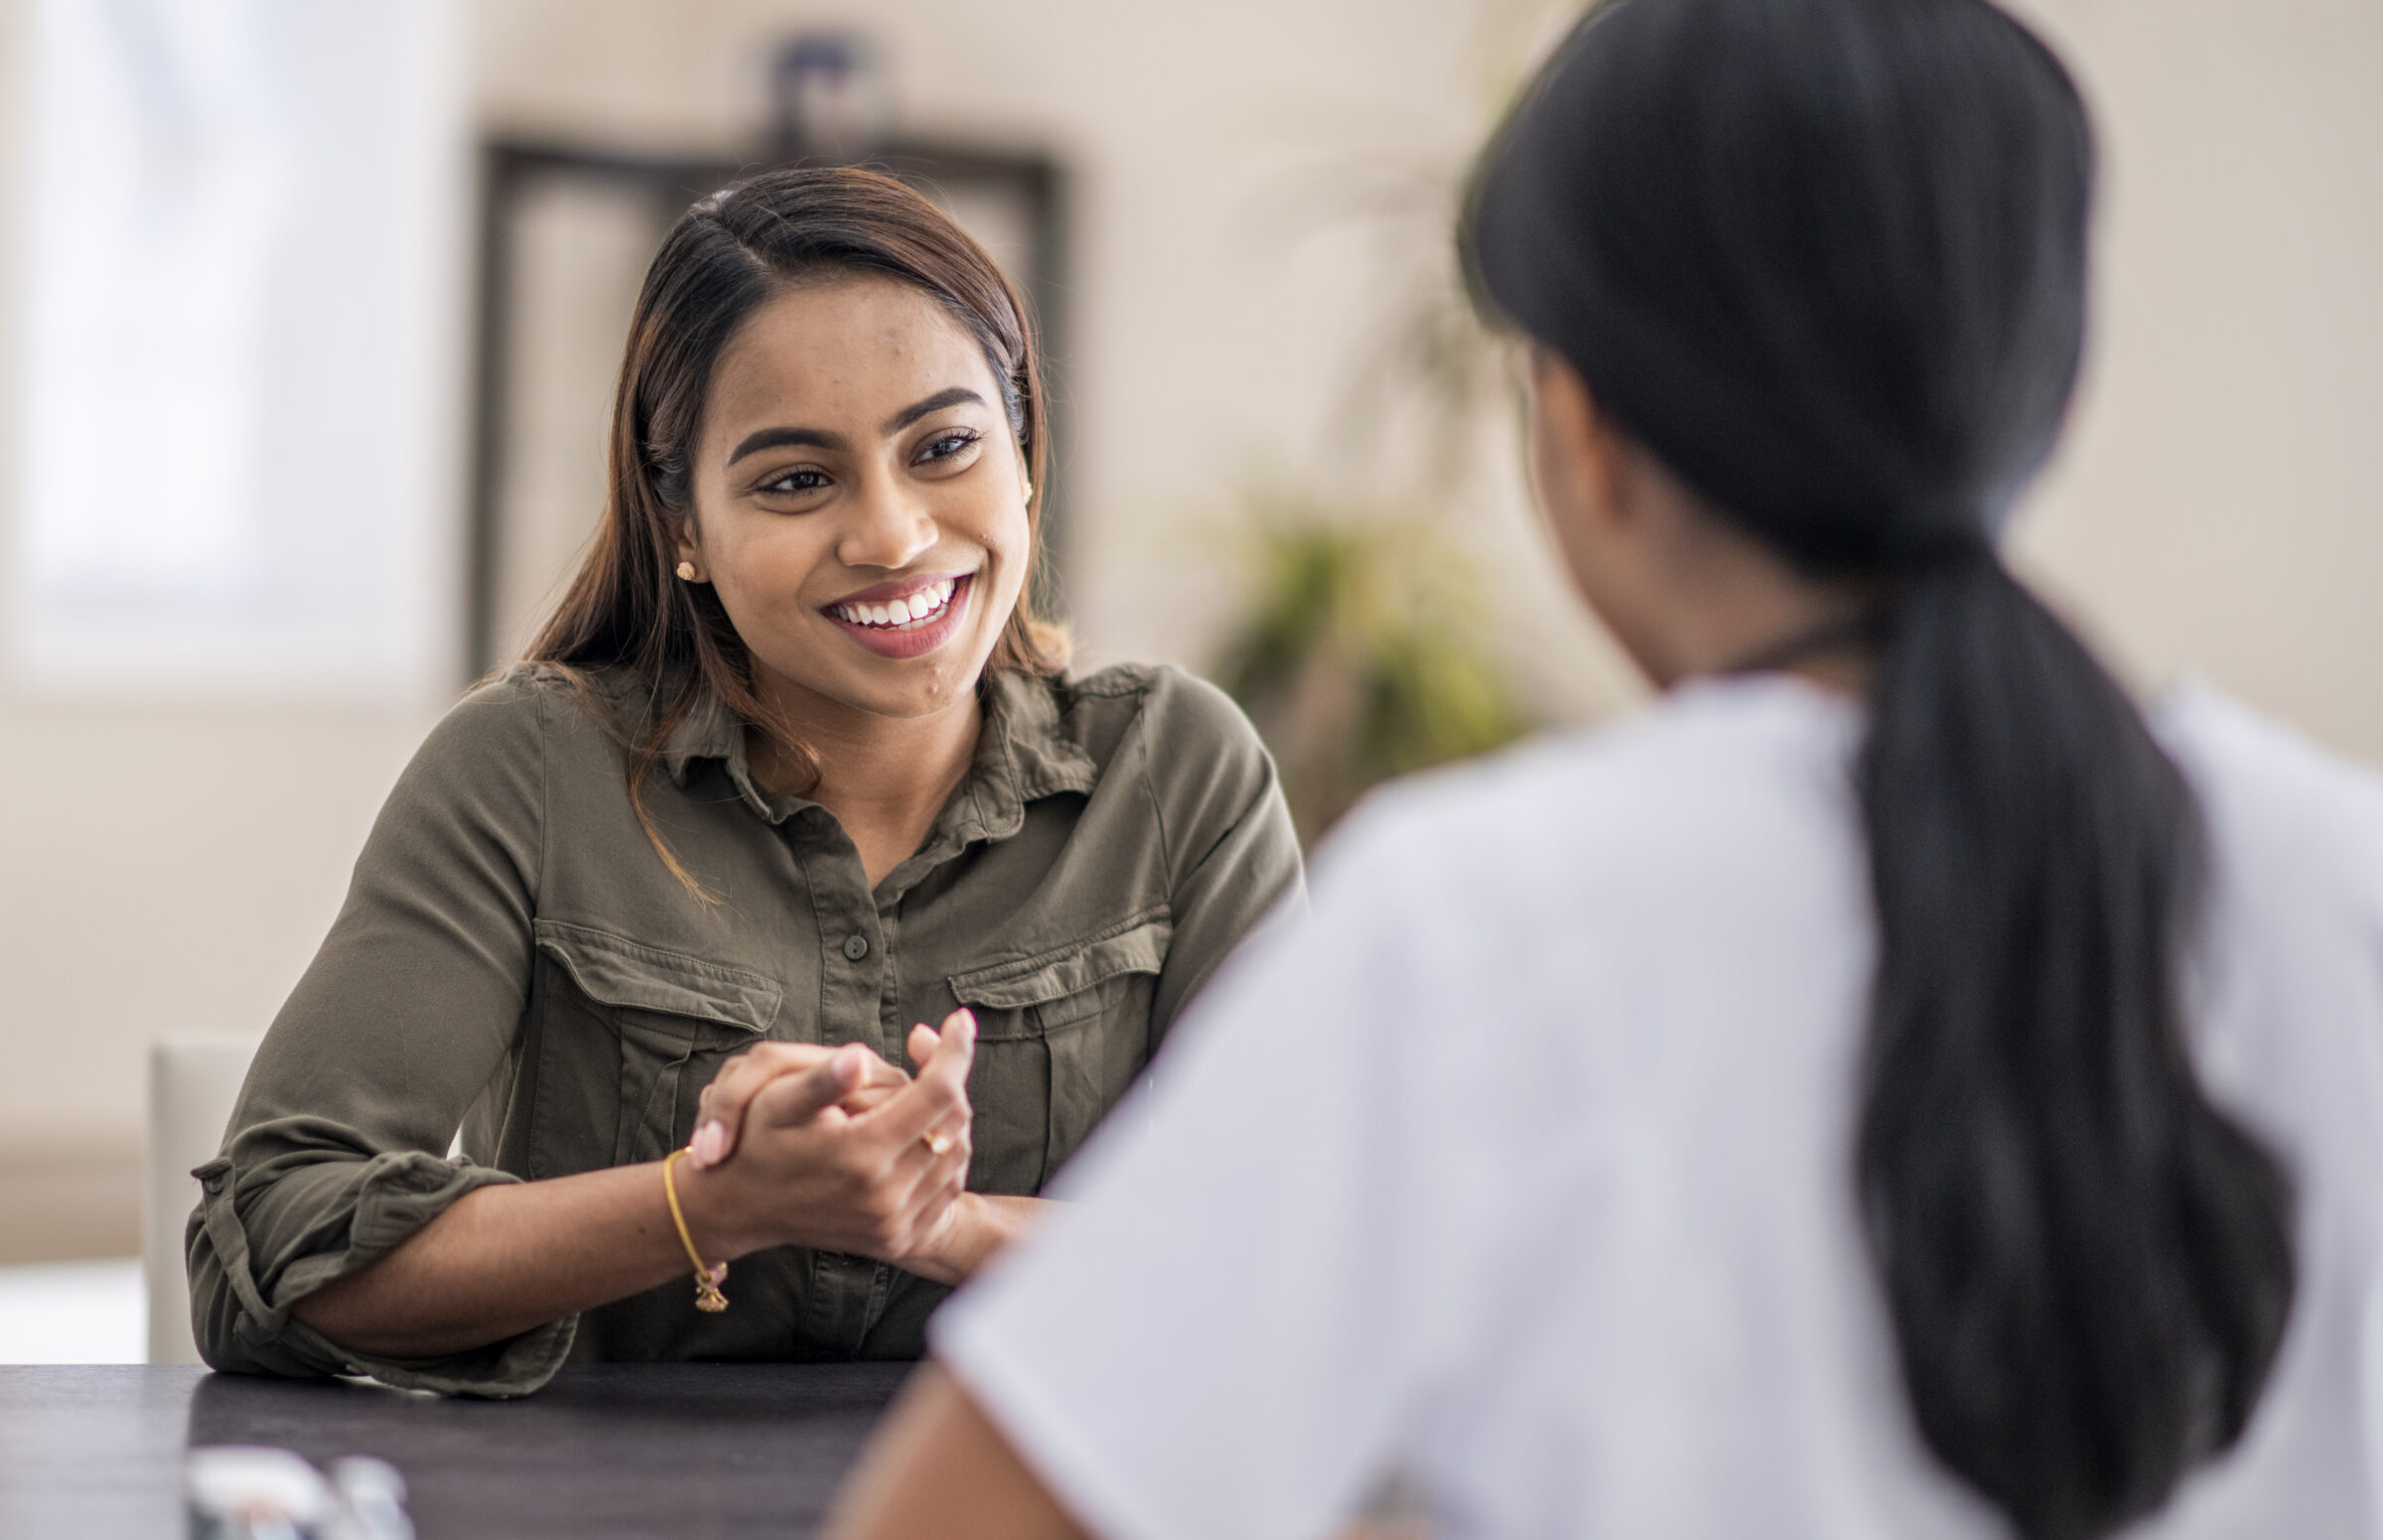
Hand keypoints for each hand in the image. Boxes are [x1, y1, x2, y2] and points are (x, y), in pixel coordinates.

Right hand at [682, 1010, 977, 1269]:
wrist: (740, 1208)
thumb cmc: (755, 1143)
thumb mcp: (774, 1101)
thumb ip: (821, 1080)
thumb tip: (860, 1059)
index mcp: (860, 1155)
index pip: (937, 1093)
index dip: (954, 1051)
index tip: (959, 1020)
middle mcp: (884, 1196)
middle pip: (953, 1121)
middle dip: (950, 1078)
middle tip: (929, 1051)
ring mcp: (894, 1224)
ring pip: (956, 1153)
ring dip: (948, 1115)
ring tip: (920, 1090)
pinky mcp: (898, 1239)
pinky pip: (947, 1188)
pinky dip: (944, 1153)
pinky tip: (919, 1130)